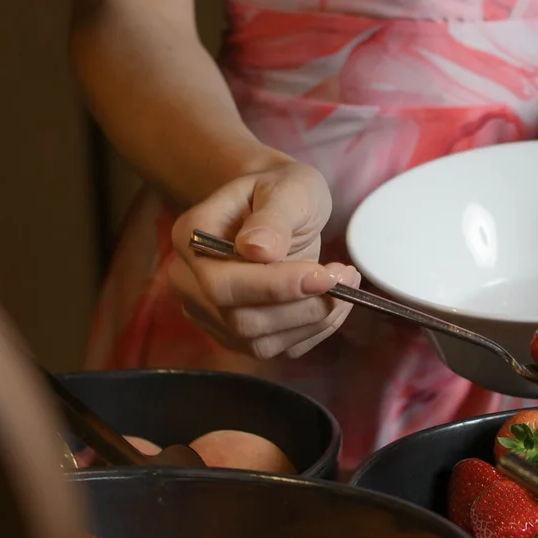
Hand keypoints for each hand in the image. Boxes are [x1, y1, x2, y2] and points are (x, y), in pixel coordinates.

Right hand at [168, 161, 359, 358]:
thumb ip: (272, 217)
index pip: (222, 285)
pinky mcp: (239, 334)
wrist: (277, 206)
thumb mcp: (285, 188)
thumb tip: (257, 249)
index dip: (274, 288)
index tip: (324, 276)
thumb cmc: (280, 190)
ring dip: (314, 320)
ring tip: (346, 283)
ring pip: (260, 343)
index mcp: (192, 240)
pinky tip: (336, 302)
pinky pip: (279, 349)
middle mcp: (190, 283)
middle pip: (240, 321)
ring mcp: (212, 313)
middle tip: (345, 277)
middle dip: (302, 307)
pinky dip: (316, 330)